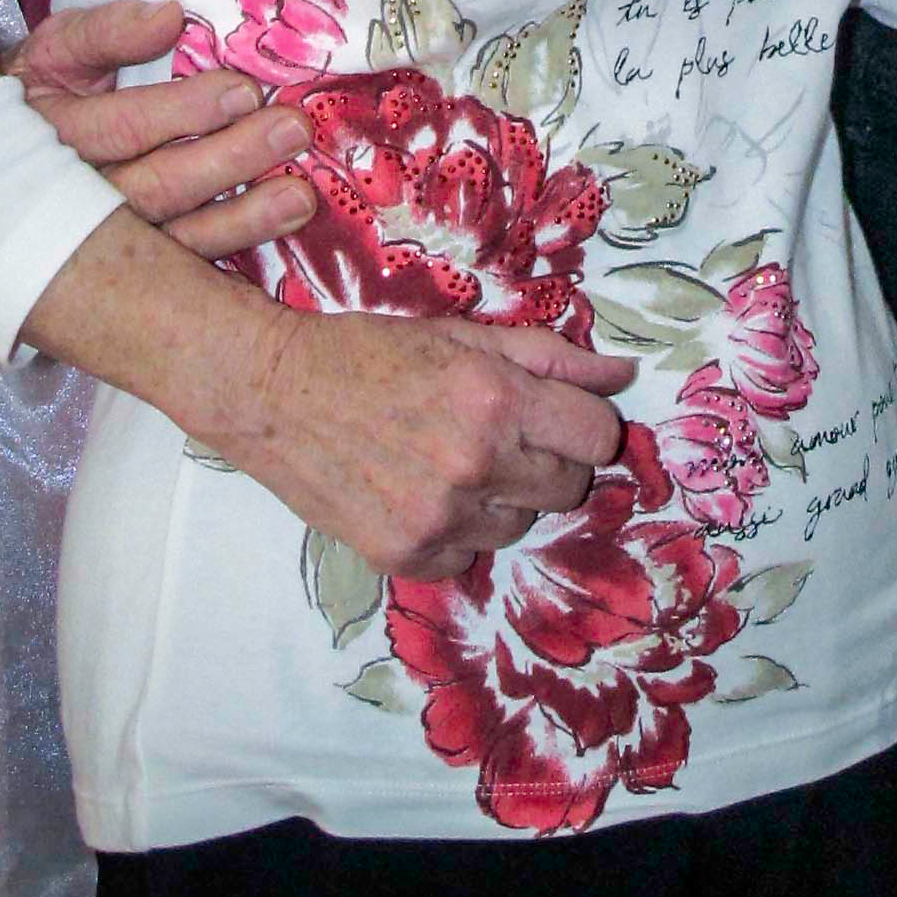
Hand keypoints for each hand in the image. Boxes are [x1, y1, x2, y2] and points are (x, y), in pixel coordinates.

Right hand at [8, 0, 314, 255]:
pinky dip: (231, 248)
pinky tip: (277, 230)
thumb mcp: (58, 49)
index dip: (181, 111)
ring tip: (299, 195)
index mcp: (49, 137)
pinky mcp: (132, 271)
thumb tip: (167, 18)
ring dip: (240, 218)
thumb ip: (107, 31)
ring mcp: (102, 244)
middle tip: (290, 130)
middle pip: (152, 187)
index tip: (242, 90)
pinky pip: (183, 268)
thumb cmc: (47, 93)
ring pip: (171, 238)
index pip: (119, 128)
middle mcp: (72, 199)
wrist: (4, 165)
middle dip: (226, 160)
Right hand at [207, 297, 636, 576]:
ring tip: (452, 461)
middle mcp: (477, 463)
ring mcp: (440, 517)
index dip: (586, 426)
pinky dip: (456, 533)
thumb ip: (552, 357)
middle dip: (548, 461)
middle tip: (502, 436)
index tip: (560, 419)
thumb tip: (623, 374)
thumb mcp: (465, 337)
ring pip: (521, 527)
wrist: (272, 393)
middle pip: (570, 489)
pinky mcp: (405, 556)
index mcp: (497, 398)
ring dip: (503, 499)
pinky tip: (421, 493)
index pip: (599, 438)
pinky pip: (468, 559)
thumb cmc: (371, 352)